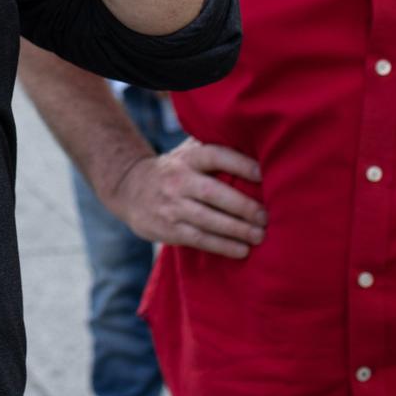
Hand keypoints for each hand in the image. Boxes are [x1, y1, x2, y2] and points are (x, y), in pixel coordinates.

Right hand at [103, 138, 267, 258]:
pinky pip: (198, 239)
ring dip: (236, 230)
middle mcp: (179, 179)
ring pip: (207, 220)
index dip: (240, 164)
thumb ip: (214, 146)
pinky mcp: (169, 229)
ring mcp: (172, 205)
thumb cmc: (174, 169)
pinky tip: (242, 250)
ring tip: (260, 236)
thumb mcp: (187, 151)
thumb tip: (258, 145)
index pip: (216, 155)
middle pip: (213, 192)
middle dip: (242, 206)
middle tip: (266, 216)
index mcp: (188, 157)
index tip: (264, 174)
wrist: (129, 189)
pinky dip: (222, 246)